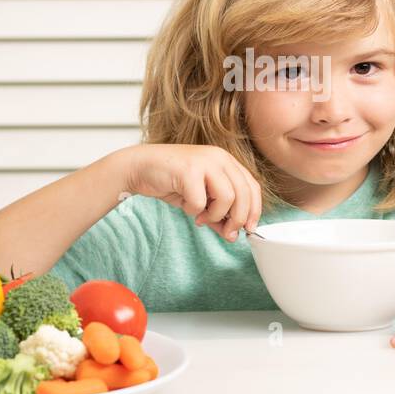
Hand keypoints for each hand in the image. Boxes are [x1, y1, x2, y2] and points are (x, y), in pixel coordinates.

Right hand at [120, 144, 261, 242]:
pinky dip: (193, 210)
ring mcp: (204, 162)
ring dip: (215, 215)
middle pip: (244, 193)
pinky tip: (185, 206)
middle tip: (227, 232)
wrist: (140, 168)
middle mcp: (219, 158)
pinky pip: (200, 201)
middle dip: (238, 219)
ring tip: (200, 216)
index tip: (249, 228)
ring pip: (227, 197)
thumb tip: (233, 235)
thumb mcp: (201, 200)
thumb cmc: (172, 181)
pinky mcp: (188, 170)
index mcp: (226, 161)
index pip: (252, 186)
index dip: (254, 210)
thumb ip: (219, 215)